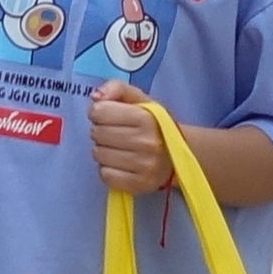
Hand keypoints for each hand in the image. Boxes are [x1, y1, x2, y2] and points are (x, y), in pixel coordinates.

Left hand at [85, 80, 176, 195]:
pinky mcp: (139, 185)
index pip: (99, 112)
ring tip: (117, 148)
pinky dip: (107, 169)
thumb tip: (95, 97)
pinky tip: (119, 164)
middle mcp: (146, 142)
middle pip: (96, 133)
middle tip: (114, 133)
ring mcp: (144, 166)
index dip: (99, 112)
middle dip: (100, 131)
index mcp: (146, 117)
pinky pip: (105, 175)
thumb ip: (116, 88)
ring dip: (102, 150)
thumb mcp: (140, 99)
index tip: (107, 116)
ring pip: (98, 155)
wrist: (177, 154)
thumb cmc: (154, 123)